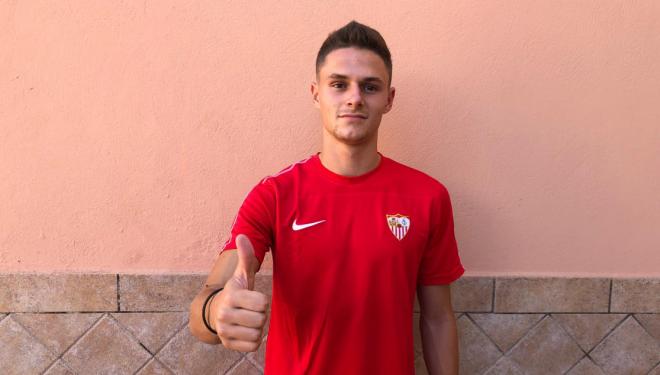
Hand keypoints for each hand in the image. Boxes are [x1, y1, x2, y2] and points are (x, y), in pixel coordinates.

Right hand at [209, 234, 269, 351]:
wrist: (216, 313)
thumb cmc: (236, 292)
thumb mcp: (241, 275)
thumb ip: (246, 256)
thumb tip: (242, 235)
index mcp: (231, 296)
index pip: (263, 303)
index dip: (262, 301)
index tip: (253, 298)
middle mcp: (225, 314)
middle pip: (261, 319)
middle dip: (260, 315)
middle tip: (250, 310)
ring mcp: (225, 331)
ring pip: (257, 334)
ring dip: (257, 328)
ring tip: (248, 320)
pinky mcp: (228, 344)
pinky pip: (253, 346)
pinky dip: (253, 340)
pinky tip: (245, 331)